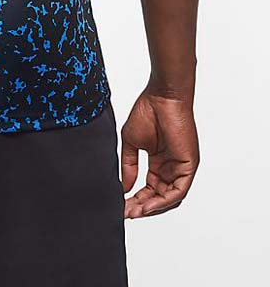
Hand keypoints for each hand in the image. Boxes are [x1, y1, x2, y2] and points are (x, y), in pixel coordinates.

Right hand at [121, 90, 198, 218]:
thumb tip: (124, 188)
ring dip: (152, 207)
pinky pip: (178, 191)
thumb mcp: (131, 143)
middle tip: (126, 213)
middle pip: (159, 197)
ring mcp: (181, 168)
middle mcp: (171, 168)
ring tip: (135, 212)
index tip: (121, 206)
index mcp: (160, 163)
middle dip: (142, 207)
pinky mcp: (188, 166)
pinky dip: (164, 200)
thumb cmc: (147, 111)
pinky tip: (148, 204)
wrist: (161, 96)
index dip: (136, 199)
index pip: (149, 189)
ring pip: (169, 198)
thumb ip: (129, 166)